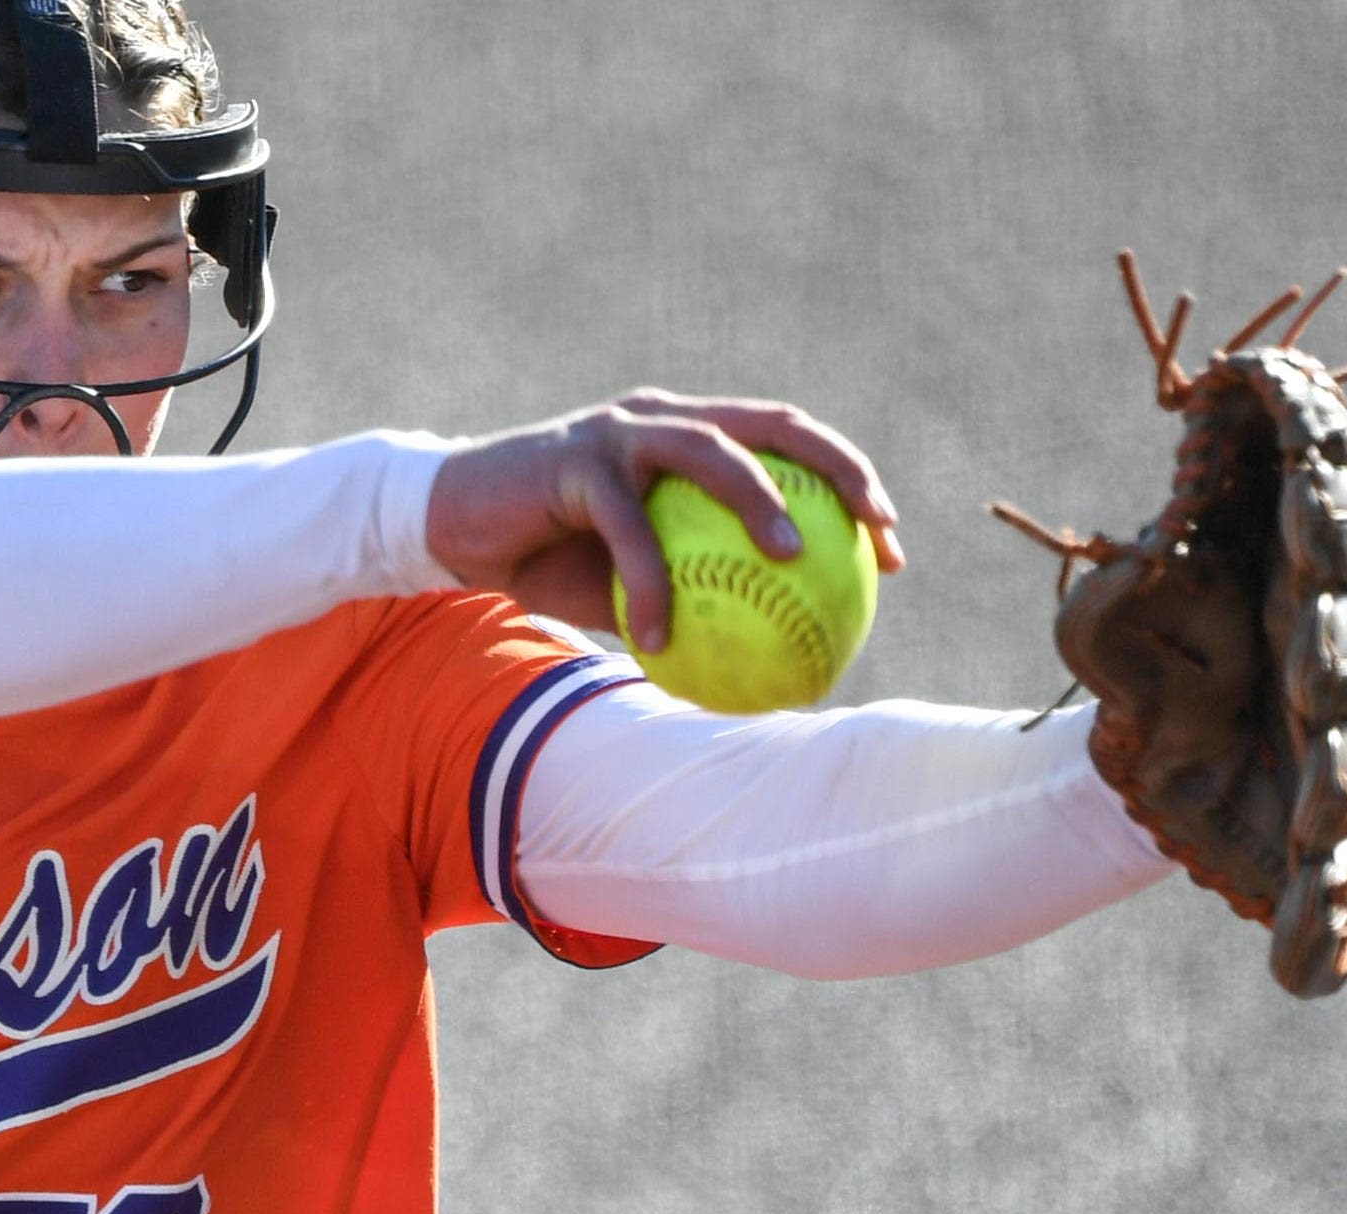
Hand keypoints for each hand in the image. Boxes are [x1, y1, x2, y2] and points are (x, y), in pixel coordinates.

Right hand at [423, 387, 903, 650]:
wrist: (454, 530)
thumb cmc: (550, 560)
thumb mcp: (632, 587)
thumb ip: (697, 600)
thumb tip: (774, 662)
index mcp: (691, 436)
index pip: (790, 444)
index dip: (851, 484)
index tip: (892, 548)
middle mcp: (665, 419)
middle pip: (774, 424)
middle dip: (838, 470)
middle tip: (879, 531)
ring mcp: (620, 432)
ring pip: (710, 450)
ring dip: (757, 499)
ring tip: (791, 557)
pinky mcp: (575, 458)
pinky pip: (628, 527)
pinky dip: (649, 583)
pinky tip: (661, 638)